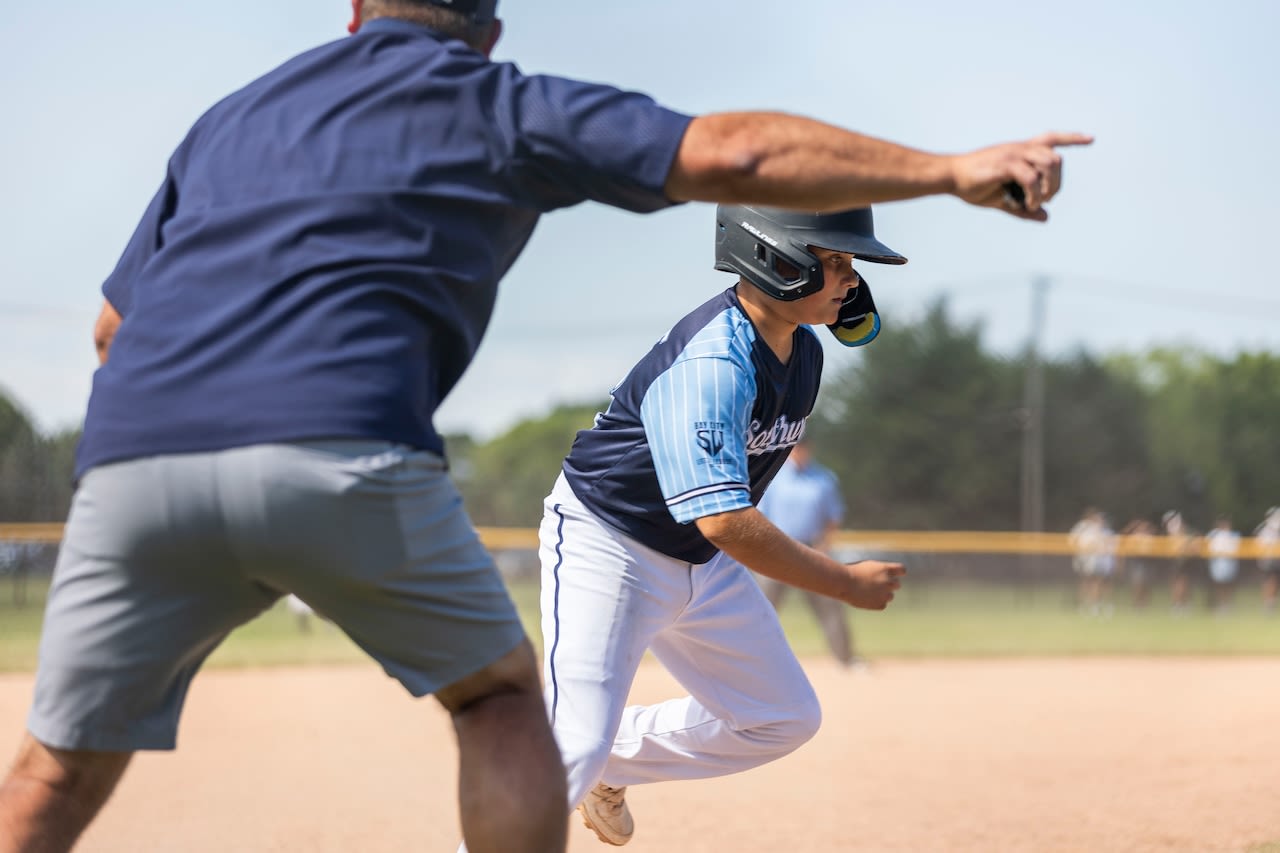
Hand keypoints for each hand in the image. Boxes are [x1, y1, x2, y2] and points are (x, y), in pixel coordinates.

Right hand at [844, 559, 905, 609]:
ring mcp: (885, 594)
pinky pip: (882, 604)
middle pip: (897, 584)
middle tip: (877, 585)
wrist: (843, 583)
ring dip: (883, 594)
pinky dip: (876, 603)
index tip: (895, 574)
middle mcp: (888, 582)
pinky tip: (866, 599)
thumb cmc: (851, 572)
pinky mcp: (879, 604)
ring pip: (890, 596)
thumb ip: (879, 572)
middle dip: (889, 584)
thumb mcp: (867, 566)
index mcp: (886, 569)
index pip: (902, 570)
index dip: (899, 572)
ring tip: (868, 592)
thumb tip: (887, 577)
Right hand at [949, 132, 1093, 220]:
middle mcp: (1020, 148)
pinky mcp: (1005, 164)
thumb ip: (1025, 207)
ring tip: (1036, 202)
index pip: (1051, 138)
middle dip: (1057, 182)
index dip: (1072, 138)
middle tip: (1044, 200)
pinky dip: (1035, 194)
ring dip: (1049, 187)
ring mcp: (1013, 154)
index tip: (1090, 139)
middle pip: (1056, 158)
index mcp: (1020, 151)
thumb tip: (1046, 217)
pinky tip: (1027, 204)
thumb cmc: (974, 186)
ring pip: (1050, 163)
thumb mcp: (1003, 199)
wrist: (951, 177)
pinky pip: (1031, 178)